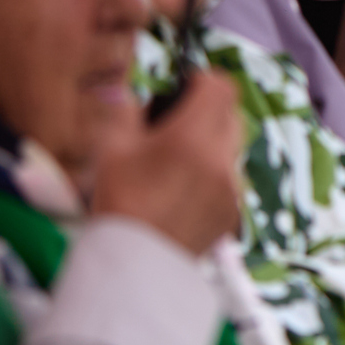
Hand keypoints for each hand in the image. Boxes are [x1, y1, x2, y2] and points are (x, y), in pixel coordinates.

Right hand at [91, 70, 245, 254]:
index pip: (222, 88)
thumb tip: (129, 92)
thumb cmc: (119, 203)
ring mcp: (233, 187)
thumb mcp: (110, 148)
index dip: (204, 81)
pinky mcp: (234, 210)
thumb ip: (124, 111)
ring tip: (175, 161)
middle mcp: (222, 160)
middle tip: (175, 125)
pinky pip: (230, 178)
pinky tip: (182, 189)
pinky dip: (213, 174)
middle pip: (232, 115)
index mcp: (192, 138)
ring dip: (211, 144)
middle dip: (208, 112)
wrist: (137, 262)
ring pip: (232, 148)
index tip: (185, 88)